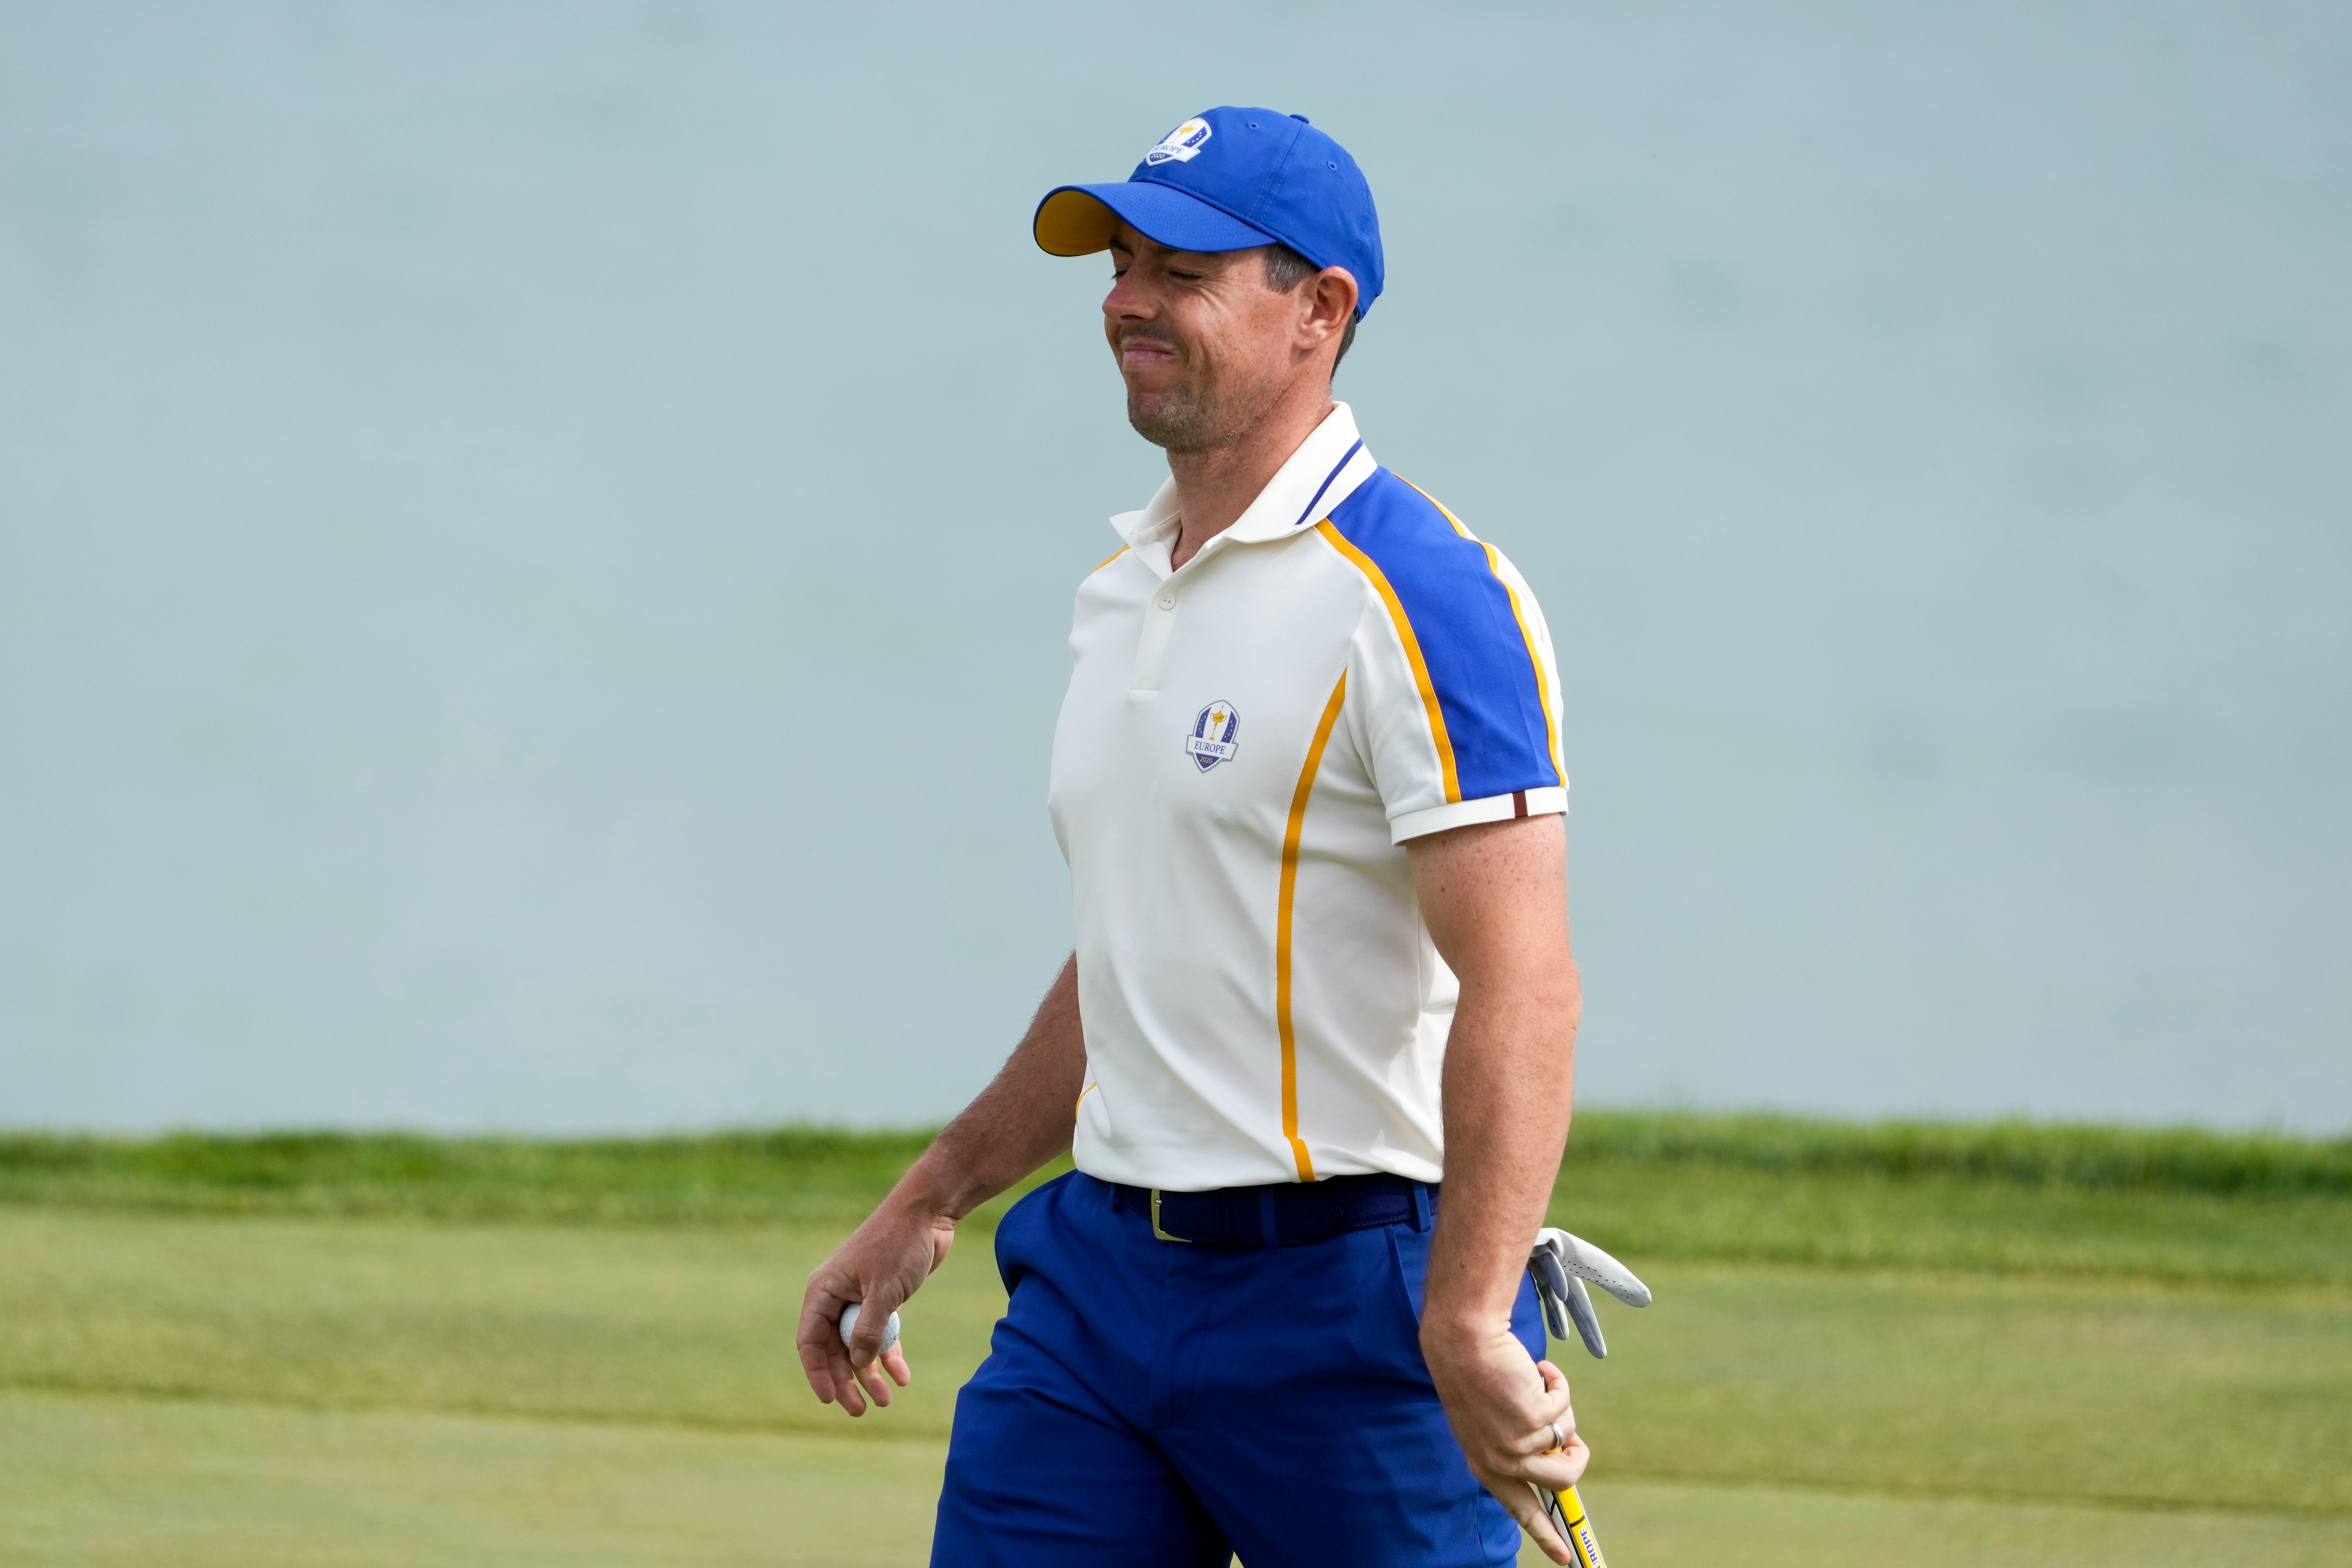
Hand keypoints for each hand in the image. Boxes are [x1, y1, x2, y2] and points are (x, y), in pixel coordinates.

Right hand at [796, 1195, 953, 1415]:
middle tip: (859, 1411)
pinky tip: (903, 1377)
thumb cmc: (900, 1245)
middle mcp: (837, 1297)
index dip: (818, 1373)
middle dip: (846, 1381)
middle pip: (834, 1350)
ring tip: (886, 1401)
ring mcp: (859, 1299)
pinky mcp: (883, 1299)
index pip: (810, 1341)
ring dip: (870, 1374)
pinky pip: (881, 1334)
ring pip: (857, 1346)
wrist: (929, 1213)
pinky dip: (890, 1355)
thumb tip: (858, 1364)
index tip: (830, 1399)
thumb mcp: (884, 1290)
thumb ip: (868, 1329)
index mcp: (823, 1291)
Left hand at [1422, 1323, 1589, 1563]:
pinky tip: (1535, 1368)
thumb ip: (1519, 1445)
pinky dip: (1557, 1382)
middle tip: (1573, 1440)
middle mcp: (1500, 1461)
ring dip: (1561, 1410)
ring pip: (1568, 1440)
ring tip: (1535, 1384)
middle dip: (1577, 1459)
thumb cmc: (1477, 1374)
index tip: (1566, 1558)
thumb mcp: (1490, 1422)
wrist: (1464, 1340)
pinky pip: (1564, 1406)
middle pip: (1562, 1481)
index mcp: (1485, 1465)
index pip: (1521, 1511)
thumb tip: (1561, 1453)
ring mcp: (1517, 1443)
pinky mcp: (1532, 1420)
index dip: (1547, 1536)